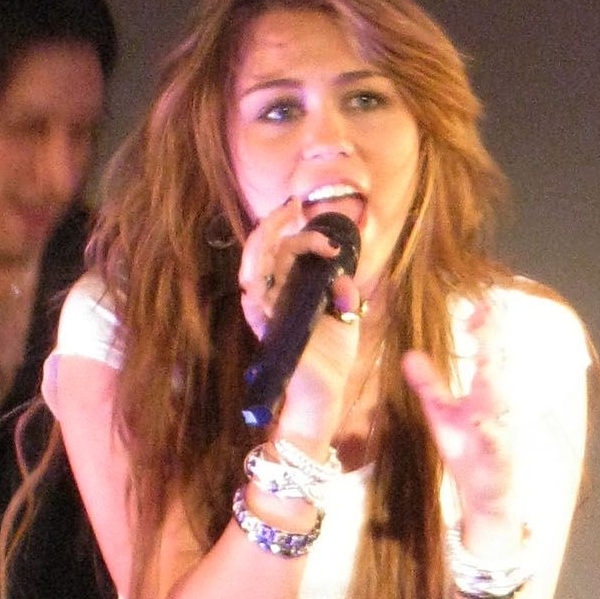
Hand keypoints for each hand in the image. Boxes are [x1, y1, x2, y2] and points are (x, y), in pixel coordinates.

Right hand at [237, 197, 361, 451]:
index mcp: (290, 289)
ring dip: (267, 239)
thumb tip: (344, 276)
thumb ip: (345, 292)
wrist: (325, 392)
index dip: (302, 234)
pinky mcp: (268, 328)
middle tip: (293, 205)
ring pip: (254, 265)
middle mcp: (274, 295)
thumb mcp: (345, 315)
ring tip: (284, 220)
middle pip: (267, 249)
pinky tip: (274, 256)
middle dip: (277, 223)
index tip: (331, 237)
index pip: (285, 250)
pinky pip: (254, 299)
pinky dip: (257, 277)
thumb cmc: (330, 356)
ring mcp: (267, 310)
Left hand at [404, 305, 523, 552]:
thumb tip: (409, 354)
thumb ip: (429, 385)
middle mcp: (495, 406)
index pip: (487, 352)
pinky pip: (495, 442)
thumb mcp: (442, 414)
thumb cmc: (467, 451)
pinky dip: (490, 432)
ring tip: (486, 360)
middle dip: (492, 342)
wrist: (485, 495)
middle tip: (486, 314)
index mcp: (483, 392)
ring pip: (500, 401)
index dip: (484, 327)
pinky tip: (480, 421)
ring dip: (494, 380)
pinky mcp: (497, 457)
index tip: (478, 302)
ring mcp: (499, 429)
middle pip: (496, 368)